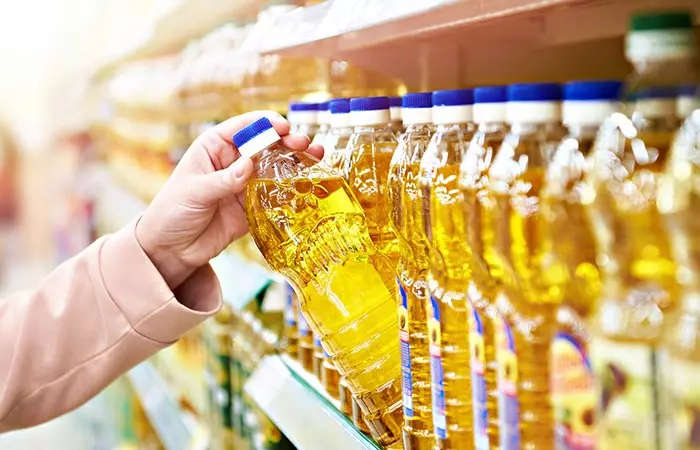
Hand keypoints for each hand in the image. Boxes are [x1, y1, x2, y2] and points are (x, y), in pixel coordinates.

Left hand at [137, 111, 323, 288]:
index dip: (265, 124)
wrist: (171, 250)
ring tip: (315, 157)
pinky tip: (308, 184)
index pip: (243, 127)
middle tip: (304, 144)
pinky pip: (275, 195)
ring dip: (295, 162)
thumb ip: (224, 179)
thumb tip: (248, 165)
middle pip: (265, 145)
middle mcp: (232, 162)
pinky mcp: (252, 206)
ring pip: (275, 168)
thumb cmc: (172, 212)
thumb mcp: (195, 192)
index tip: (283, 127)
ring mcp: (244, 184)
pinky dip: (292, 189)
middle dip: (287, 141)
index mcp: (214, 147)